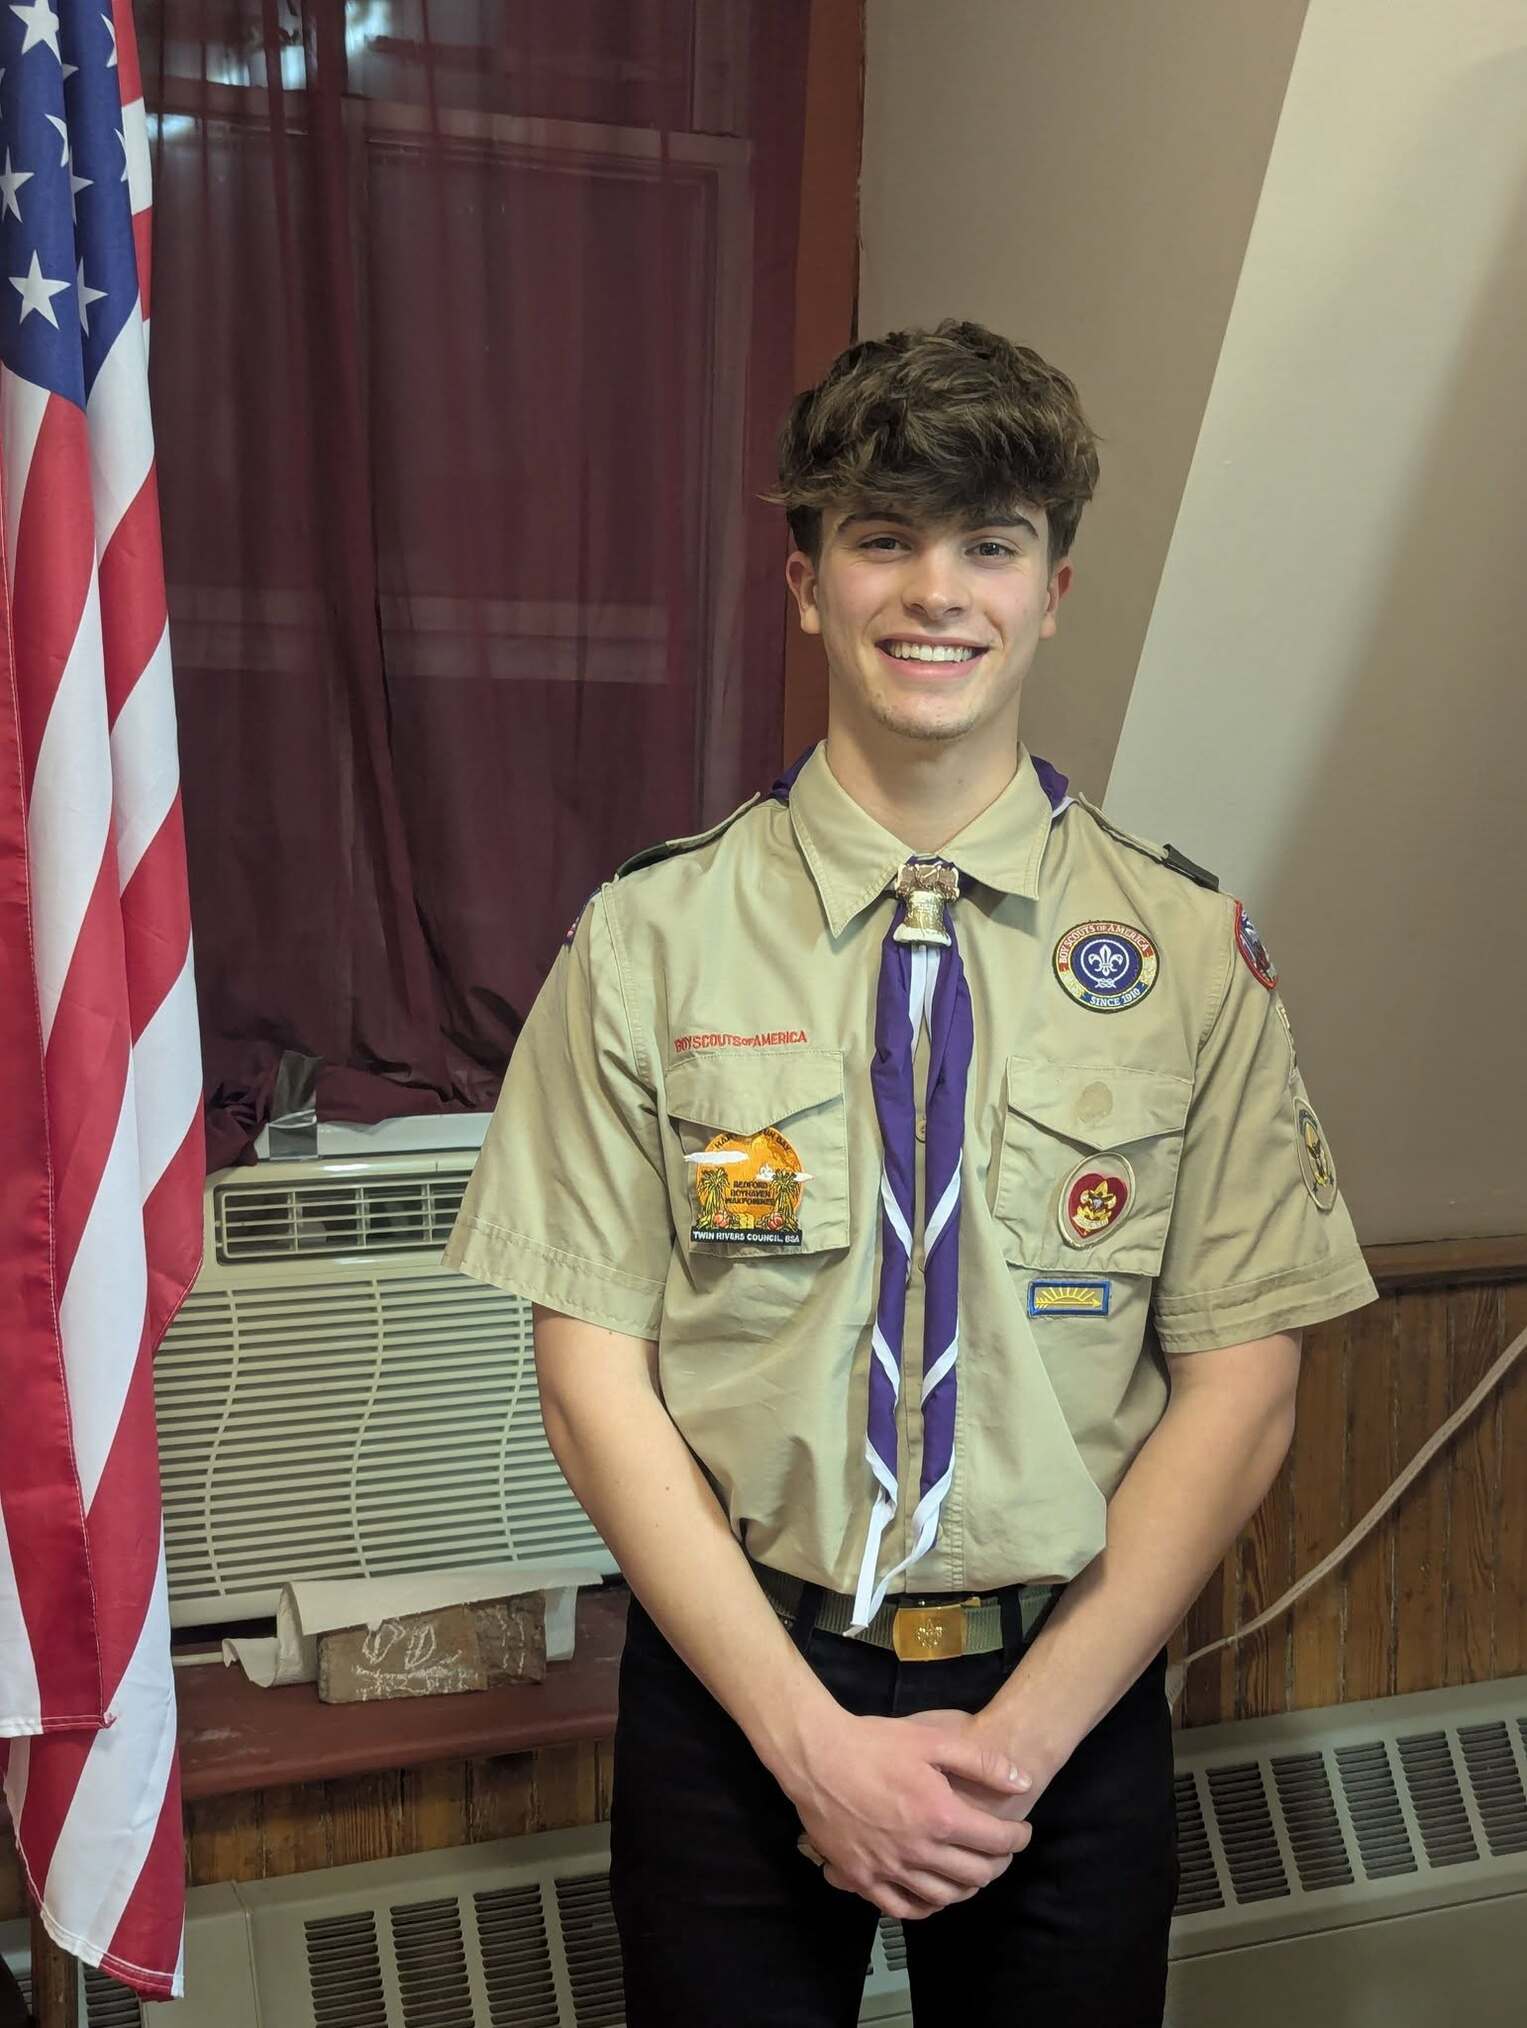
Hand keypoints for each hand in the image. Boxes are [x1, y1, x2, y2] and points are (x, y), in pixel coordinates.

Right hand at [783, 1707, 1035, 1921]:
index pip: (996, 1841)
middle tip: (1001, 1851)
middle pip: (976, 1875)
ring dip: (968, 1887)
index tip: (1022, 1831)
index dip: (1018, 1838)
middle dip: (999, 1864)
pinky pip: (903, 1908)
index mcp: (941, 1816)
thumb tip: (1022, 1781)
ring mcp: (889, 1870)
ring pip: (944, 1896)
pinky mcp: (863, 1879)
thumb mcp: (933, 1738)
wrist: (817, 1757)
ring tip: (973, 1870)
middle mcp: (919, 1851)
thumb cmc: (875, 1743)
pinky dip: (927, 1907)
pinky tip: (934, 1895)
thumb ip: (982, 1762)